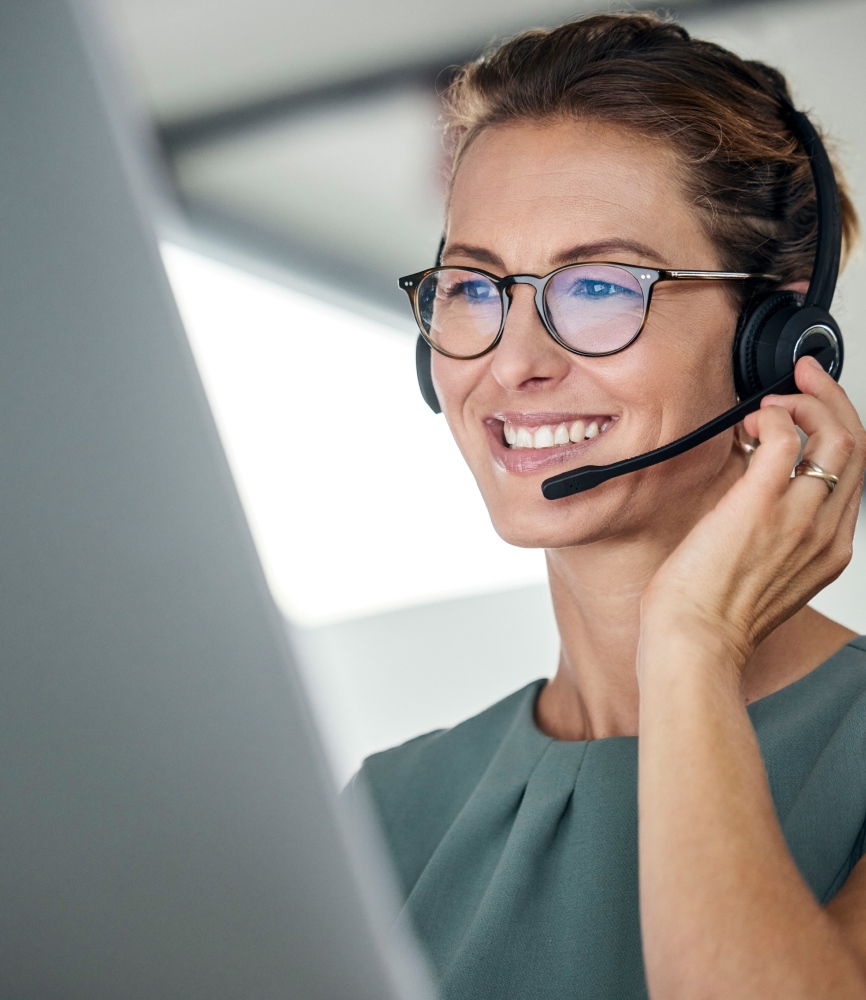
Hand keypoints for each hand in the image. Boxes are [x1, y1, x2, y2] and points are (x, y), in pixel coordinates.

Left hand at [640, 356, 865, 673]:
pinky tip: (751, 422)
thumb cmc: (715, 614)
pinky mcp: (761, 504)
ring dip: (805, 403)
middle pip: (855, 445)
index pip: (854, 471)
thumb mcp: (766, 571)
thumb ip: (775, 528)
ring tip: (771, 404)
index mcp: (829, 547)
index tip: (816, 404)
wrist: (696, 641)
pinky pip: (786, 438)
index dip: (838, 427)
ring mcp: (799, 516)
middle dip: (832, 399)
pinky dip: (773, 417)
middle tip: (804, 377)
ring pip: (835, 436)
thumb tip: (755, 477)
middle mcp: (825, 530)